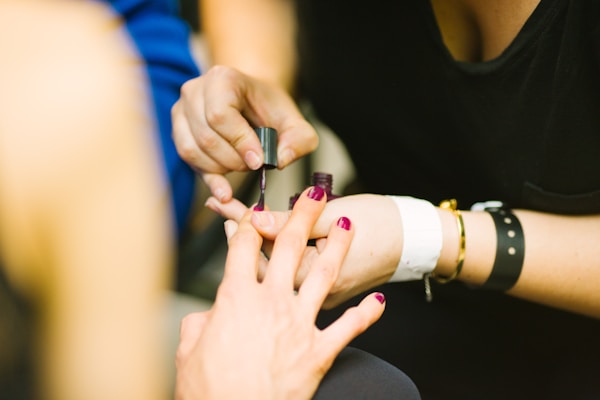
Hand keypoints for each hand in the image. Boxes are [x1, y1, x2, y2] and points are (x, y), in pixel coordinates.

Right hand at [171, 65, 317, 201]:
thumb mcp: (296, 124)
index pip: (221, 115)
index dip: (240, 142)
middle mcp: (195, 90)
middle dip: (233, 160)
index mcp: (222, 78)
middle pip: (207, 137)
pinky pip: (187, 158)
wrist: (253, 103)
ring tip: (241, 166)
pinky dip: (207, 176)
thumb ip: (299, 141)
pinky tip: (224, 188)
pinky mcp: (178, 130)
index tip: (258, 160)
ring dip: (220, 168)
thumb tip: (279, 161)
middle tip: (253, 165)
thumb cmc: (271, 111)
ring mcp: (181, 110)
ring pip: (192, 150)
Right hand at [175, 187, 385, 399]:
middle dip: (303, 215)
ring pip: (323, 274)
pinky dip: (366, 314)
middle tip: (315, 194)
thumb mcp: (188, 351)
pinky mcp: (319, 350)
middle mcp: (271, 303)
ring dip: (338, 247)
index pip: (243, 248)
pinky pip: (349, 327)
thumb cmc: (209, 392)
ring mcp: (299, 324)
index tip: (257, 209)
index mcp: (236, 298)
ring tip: (347, 225)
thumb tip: (207, 316)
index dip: (250, 223)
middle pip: (289, 247)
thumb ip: (199, 323)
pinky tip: (380, 301)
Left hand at [206, 193, 402, 308]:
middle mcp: (312, 293)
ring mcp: (317, 295)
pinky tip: (265, 237)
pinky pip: (291, 271)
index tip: (224, 203)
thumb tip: (256, 220)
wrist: (415, 242)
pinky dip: (276, 251)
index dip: (243, 221)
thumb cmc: (383, 227)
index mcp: (314, 276)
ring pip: (276, 267)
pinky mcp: (323, 290)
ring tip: (234, 219)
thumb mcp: (337, 217)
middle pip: (265, 259)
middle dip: (241, 230)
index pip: (267, 247)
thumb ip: (294, 222)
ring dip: (256, 241)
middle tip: (219, 207)